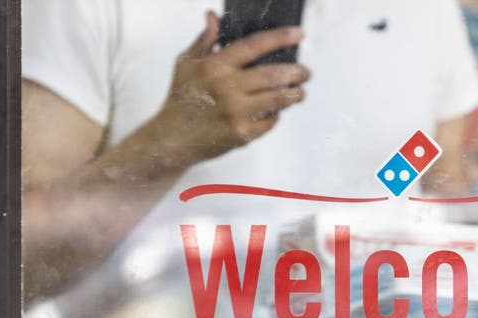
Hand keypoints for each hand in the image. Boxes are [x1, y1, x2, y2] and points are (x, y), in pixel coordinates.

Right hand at [151, 11, 309, 166]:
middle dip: (297, 72)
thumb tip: (213, 17)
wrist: (172, 139)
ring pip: (278, 99)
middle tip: (305, 72)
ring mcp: (236, 112)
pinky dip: (277, 115)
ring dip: (295, 94)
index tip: (298, 34)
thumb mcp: (186, 65)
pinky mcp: (242, 134)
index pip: (254, 46)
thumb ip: (204, 40)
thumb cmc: (180, 100)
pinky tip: (276, 111)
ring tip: (299, 92)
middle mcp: (227, 88)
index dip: (279, 38)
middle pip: (274, 75)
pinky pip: (270, 121)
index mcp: (215, 66)